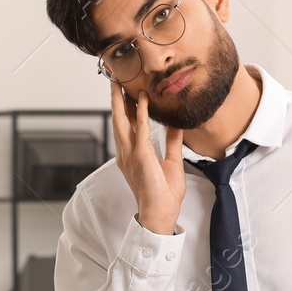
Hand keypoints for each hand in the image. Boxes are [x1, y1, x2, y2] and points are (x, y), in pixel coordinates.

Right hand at [111, 80, 184, 233]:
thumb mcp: (172, 161)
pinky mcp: (140, 155)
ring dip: (120, 99)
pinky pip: (140, 128)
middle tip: (114, 78)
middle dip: (115, 97)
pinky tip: (143, 97)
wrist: (160, 212)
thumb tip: (176, 125)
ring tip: (120, 81)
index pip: (126, 124)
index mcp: (132, 154)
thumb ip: (172, 141)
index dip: (123, 106)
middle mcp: (127, 152)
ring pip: (122, 119)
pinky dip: (140, 111)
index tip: (124, 90)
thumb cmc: (164, 193)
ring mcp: (130, 153)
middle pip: (118, 118)